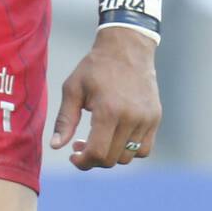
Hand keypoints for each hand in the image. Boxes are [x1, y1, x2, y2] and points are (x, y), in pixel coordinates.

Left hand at [50, 27, 161, 170]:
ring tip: (98, 139)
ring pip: (128, 157)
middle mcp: (131, 118)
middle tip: (80, 146)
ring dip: (110, 155)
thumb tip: (55, 146)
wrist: (126, 48)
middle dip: (93, 159)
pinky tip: (116, 137)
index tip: (73, 156)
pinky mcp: (155, 118)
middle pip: (111, 158)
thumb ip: (65, 120)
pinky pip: (144, 149)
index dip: (82, 162)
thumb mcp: (73, 88)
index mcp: (108, 110)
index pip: (97, 153)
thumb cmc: (95, 67)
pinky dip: (129, 151)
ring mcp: (146, 119)